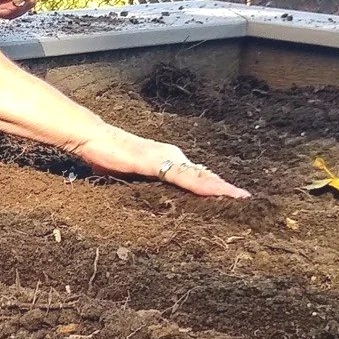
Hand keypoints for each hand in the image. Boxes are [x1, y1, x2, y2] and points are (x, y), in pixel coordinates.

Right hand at [69, 129, 250, 198]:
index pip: (195, 175)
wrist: (92, 138)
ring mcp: (168, 158)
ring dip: (222, 188)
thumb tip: (140, 195)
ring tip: (241, 198)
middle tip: (246, 200)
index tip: (231, 196)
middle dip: (225, 188)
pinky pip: (186, 178)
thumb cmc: (105, 155)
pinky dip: (204, 186)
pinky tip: (218, 193)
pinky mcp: (159, 163)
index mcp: (167, 159)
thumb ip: (139, 183)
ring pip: (200, 176)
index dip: (213, 185)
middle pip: (204, 175)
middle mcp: (173, 156)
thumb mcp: (127, 175)